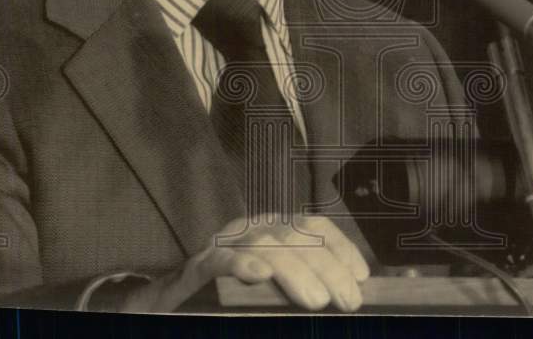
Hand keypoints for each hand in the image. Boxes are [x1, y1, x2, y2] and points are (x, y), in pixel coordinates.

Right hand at [119, 215, 368, 312]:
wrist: (169, 307)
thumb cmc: (230, 300)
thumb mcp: (276, 291)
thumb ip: (307, 287)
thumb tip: (349, 294)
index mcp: (274, 231)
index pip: (314, 226)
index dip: (341, 246)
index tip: (362, 275)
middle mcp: (252, 228)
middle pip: (296, 236)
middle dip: (327, 267)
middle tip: (347, 301)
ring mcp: (225, 244)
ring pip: (265, 244)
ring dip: (295, 272)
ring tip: (317, 301)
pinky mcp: (198, 266)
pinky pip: (222, 259)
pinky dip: (243, 264)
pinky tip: (261, 276)